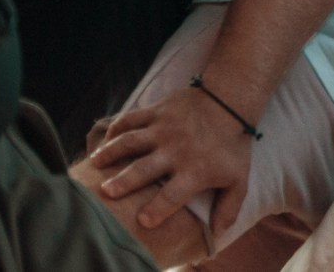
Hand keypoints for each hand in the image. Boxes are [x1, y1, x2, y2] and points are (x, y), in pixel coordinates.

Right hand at [87, 83, 255, 238]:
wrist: (231, 99)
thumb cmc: (231, 144)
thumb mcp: (238, 177)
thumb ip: (228, 207)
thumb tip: (217, 234)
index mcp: (195, 169)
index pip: (173, 194)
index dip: (158, 209)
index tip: (143, 220)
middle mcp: (176, 149)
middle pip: (144, 168)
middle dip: (123, 181)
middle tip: (106, 192)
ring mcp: (164, 128)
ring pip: (131, 141)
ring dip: (111, 152)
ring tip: (95, 163)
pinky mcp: (157, 110)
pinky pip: (131, 118)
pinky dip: (115, 127)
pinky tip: (105, 140)